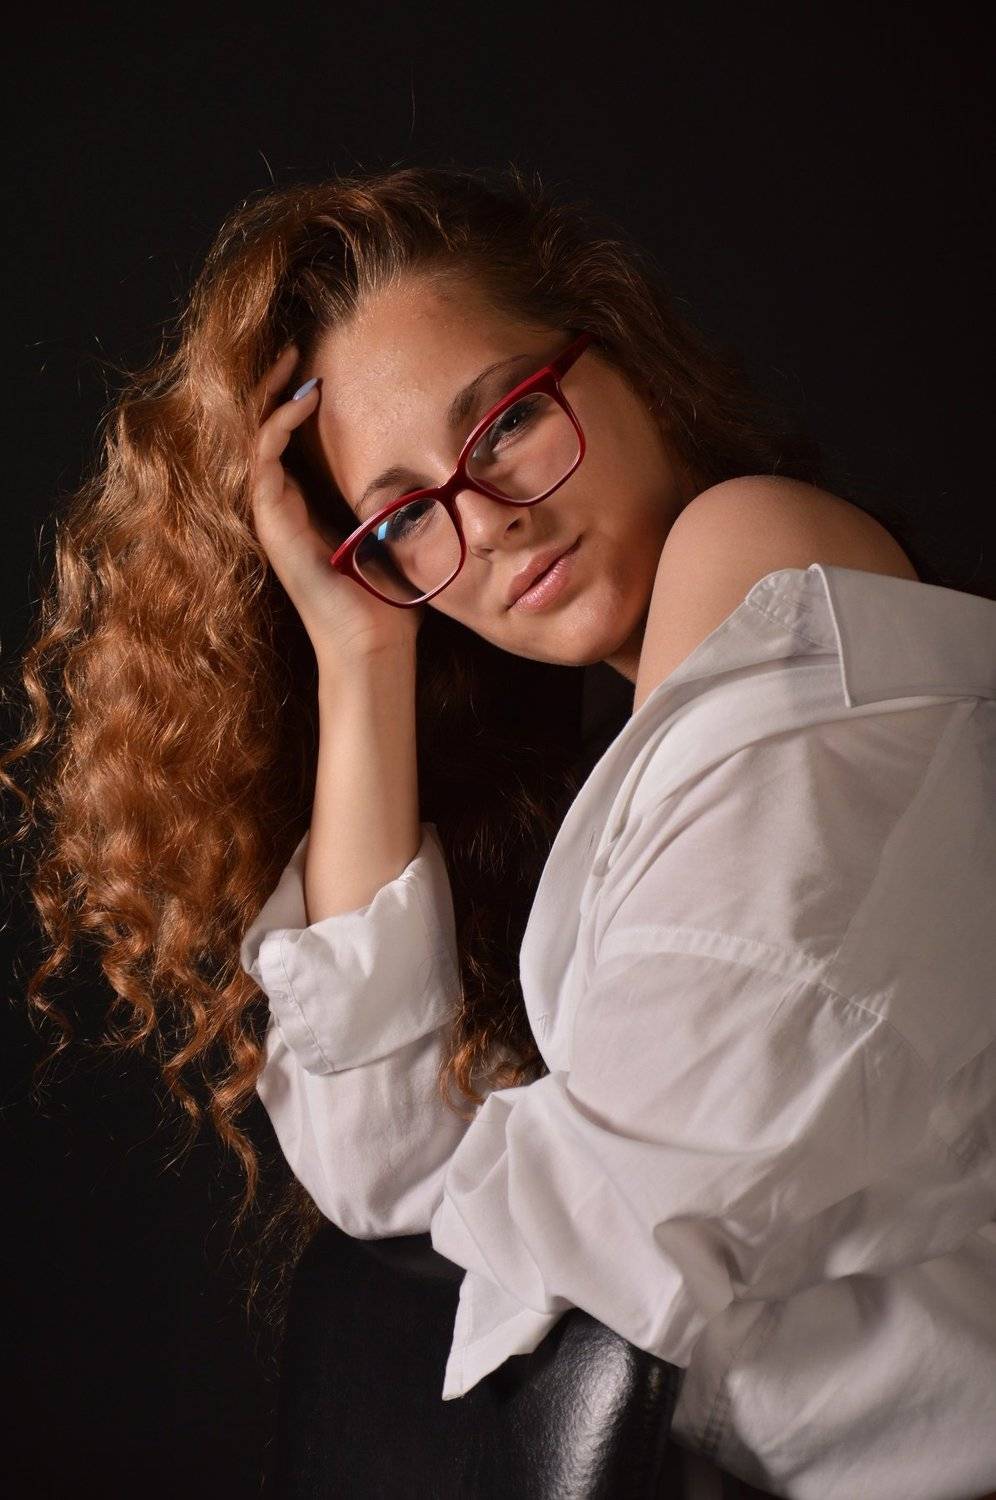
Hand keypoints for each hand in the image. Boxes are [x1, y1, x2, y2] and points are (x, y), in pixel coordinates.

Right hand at [250, 344, 424, 664]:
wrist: (372, 645)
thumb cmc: (386, 600)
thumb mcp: (390, 534)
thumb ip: (391, 502)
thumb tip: (426, 469)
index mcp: (300, 510)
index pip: (281, 442)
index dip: (290, 402)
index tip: (317, 369)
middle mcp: (278, 511)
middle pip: (258, 433)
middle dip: (269, 388)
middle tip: (290, 349)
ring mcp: (271, 518)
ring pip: (253, 440)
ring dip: (268, 397)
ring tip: (288, 362)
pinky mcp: (272, 526)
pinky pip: (262, 462)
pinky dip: (277, 426)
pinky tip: (303, 402)